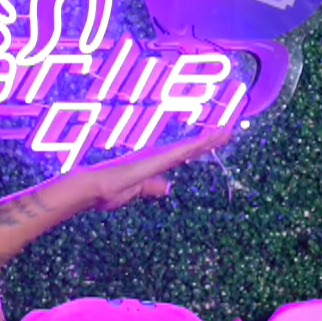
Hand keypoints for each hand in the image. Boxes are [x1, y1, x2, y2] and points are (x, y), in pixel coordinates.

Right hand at [75, 130, 229, 210]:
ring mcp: (158, 156)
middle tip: (229, 128)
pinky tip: (215, 136)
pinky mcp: (158, 159)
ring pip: (192, 145)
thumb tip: (166, 187)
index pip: (184, 154)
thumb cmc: (106, 191)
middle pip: (191, 147)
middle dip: (211, 138)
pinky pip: (185, 150)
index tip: (215, 139)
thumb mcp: (134, 192)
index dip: (200, 147)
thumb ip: (150, 188)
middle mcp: (158, 156)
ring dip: (211, 138)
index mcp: (154, 163)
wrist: (92, 188)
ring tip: (229, 129)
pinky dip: (202, 142)